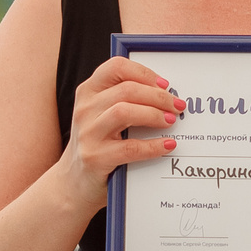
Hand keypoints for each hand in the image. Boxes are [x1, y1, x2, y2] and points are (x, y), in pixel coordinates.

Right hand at [59, 57, 181, 212]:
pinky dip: (153, 145)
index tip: (165, 84)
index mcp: (88, 91)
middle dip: (158, 96)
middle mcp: (85, 109)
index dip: (144, 73)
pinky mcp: (95, 157)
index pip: (116, 68)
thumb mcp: (102, 115)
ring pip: (124, 111)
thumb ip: (123, 100)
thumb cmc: (97, 143)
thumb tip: (166, 94)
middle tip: (177, 106)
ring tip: (171, 121)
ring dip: (154, 114)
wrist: (73, 182)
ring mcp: (88, 133)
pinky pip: (129, 148)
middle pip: (126, 90)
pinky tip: (167, 145)